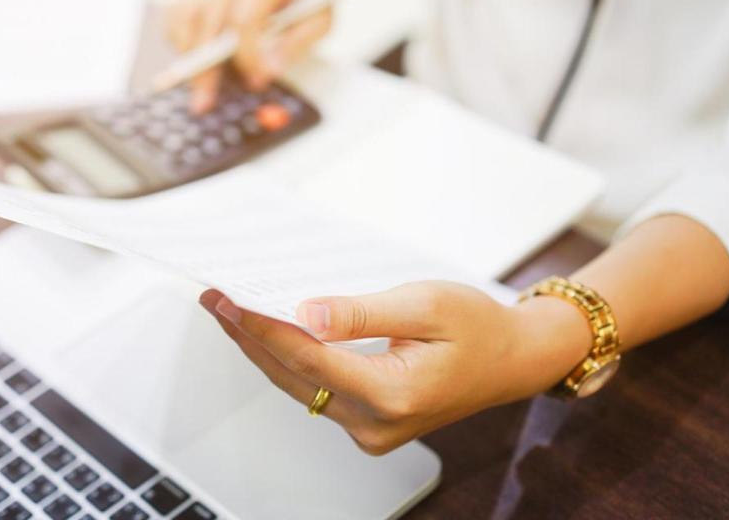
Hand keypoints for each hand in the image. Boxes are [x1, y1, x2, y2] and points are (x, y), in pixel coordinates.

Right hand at [167, 0, 331, 112]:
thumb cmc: (312, 0)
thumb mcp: (320, 21)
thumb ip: (296, 44)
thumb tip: (267, 70)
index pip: (244, 18)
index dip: (247, 55)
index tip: (257, 81)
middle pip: (208, 21)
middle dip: (206, 67)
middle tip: (204, 103)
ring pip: (187, 16)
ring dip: (187, 54)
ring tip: (194, 86)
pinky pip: (179, 14)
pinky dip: (178, 38)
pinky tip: (188, 62)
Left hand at [199, 281, 588, 454]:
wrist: (512, 361)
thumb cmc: (479, 329)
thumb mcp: (425, 304)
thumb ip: (362, 313)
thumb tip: (304, 314)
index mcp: (393, 394)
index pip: (307, 358)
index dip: (261, 327)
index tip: (227, 301)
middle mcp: (375, 424)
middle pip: (292, 376)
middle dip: (250, 336)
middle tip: (215, 298)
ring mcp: (370, 431)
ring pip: (299, 387)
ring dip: (264, 350)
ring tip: (232, 311)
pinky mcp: (367, 425)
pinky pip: (315, 392)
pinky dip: (290, 361)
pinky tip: (271, 333)